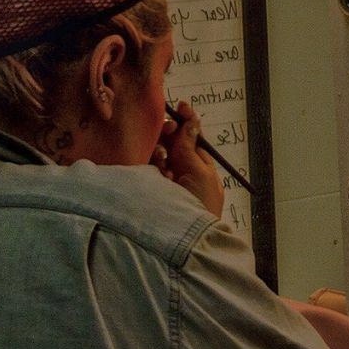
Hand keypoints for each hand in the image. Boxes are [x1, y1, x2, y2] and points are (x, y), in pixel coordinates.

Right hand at [154, 99, 225, 218]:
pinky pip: (147, 169)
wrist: (183, 242)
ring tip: (163, 160)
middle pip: (172, 145)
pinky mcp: (148, 190)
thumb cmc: (199, 205)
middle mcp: (182, 173)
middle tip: (167, 129)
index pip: (192, 141)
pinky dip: (152, 165)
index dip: (187, 123)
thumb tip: (191, 121)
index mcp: (201, 169)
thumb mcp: (200, 174)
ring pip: (158, 155)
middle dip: (170, 134)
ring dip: (161, 151)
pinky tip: (158, 173)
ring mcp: (164, 182)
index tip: (181, 106)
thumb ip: (190, 148)